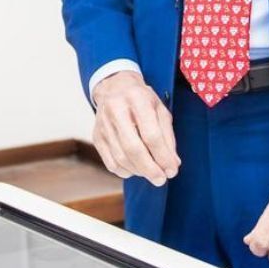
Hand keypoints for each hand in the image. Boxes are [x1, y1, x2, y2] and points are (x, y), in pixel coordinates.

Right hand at [89, 70, 179, 186]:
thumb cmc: (142, 100)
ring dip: (139, 171)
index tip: (172, 171)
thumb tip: (172, 164)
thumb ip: (168, 137)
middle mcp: (116, 110)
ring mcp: (103, 124)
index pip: (151, 135)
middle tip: (161, 179)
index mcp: (137, 99)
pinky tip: (136, 168)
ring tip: (151, 172)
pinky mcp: (96, 136)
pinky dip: (125, 171)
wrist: (114, 87)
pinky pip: (110, 162)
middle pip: (133, 148)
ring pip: (121, 158)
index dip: (162, 156)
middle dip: (149, 169)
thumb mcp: (160, 110)